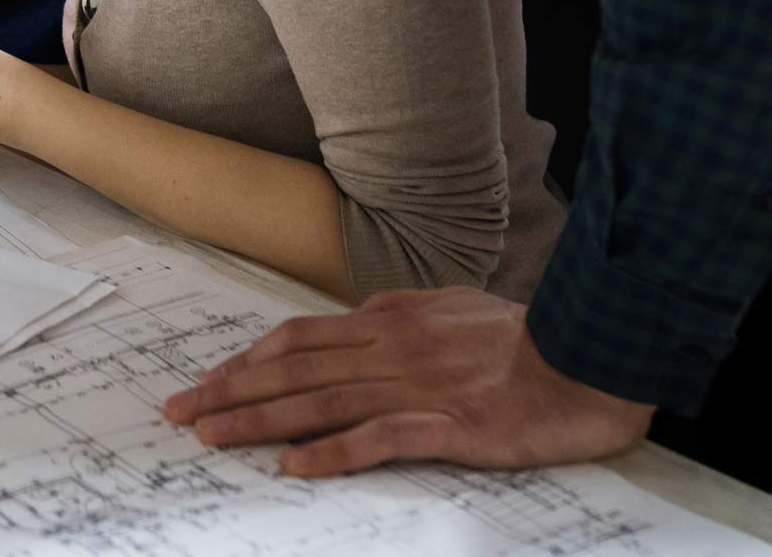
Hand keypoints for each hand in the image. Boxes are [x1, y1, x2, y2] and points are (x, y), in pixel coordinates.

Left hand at [163, 288, 654, 475]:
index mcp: (390, 317)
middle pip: (293, 370)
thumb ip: (401, 316)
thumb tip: (358, 322)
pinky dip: (331, 452)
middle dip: (229, 391)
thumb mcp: (451, 307)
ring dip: (259, 420)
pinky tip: (294, 466)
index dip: (246, 360)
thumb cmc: (526, 335)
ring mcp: (418, 386)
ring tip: (212, 436)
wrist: (591, 351)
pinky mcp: (451, 426)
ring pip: (320, 401)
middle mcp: (392, 346)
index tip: (207, 380)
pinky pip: (378, 438)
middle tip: (180, 411)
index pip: (298, 338)